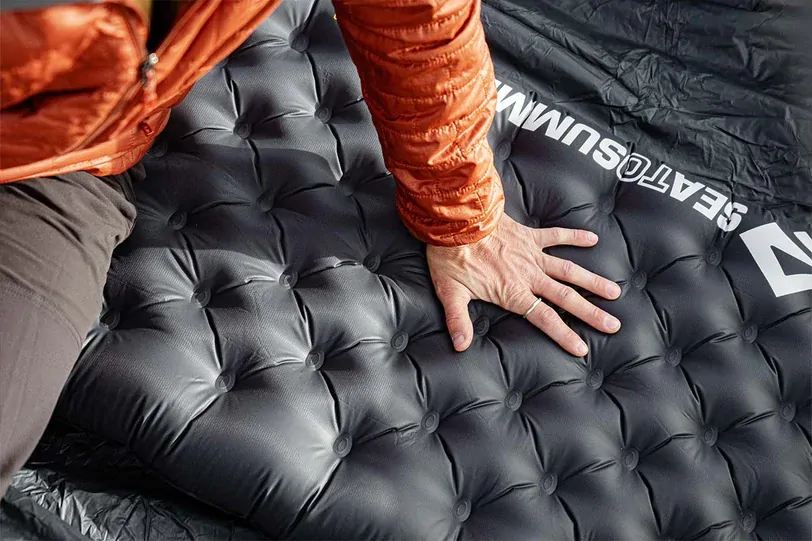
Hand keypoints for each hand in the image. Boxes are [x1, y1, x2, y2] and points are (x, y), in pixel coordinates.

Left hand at [427, 214, 621, 355]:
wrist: (455, 221)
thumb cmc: (450, 258)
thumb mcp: (450, 293)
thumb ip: (458, 321)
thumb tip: (461, 346)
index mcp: (513, 293)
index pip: (544, 319)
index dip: (564, 335)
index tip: (583, 348)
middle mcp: (529, 275)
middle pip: (566, 297)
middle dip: (591, 313)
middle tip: (614, 324)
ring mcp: (532, 254)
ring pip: (569, 270)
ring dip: (592, 281)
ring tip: (614, 291)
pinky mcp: (529, 235)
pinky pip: (556, 236)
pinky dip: (575, 236)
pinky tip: (593, 240)